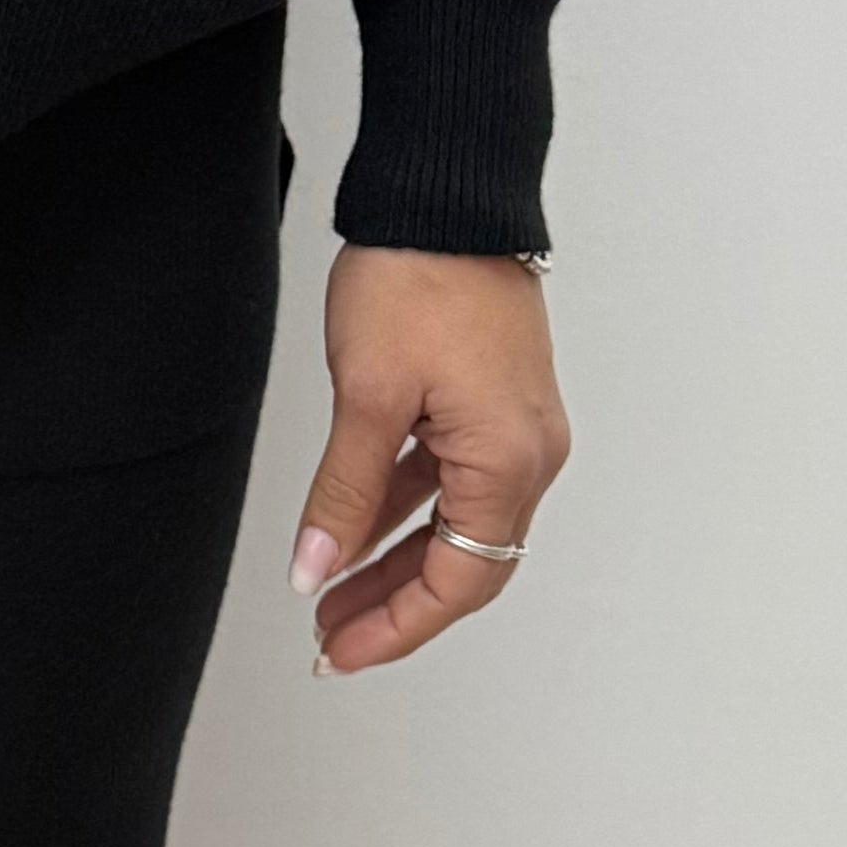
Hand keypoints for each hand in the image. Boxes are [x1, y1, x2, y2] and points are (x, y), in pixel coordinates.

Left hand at [287, 246, 566, 674]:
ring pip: (456, 524)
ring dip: (395, 561)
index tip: (339, 651)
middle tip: (328, 635)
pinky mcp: (493, 403)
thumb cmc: (418, 277)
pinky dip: (405, 510)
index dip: (398, 627)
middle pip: (465, 562)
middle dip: (395, 606)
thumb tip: (317, 569)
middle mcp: (528, 453)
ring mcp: (516, 428)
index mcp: (510, 460)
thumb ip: (344, 494)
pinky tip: (354, 529)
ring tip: (330, 590)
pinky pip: (452, 480)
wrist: (445, 195)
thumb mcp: (367, 397)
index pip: (460, 579)